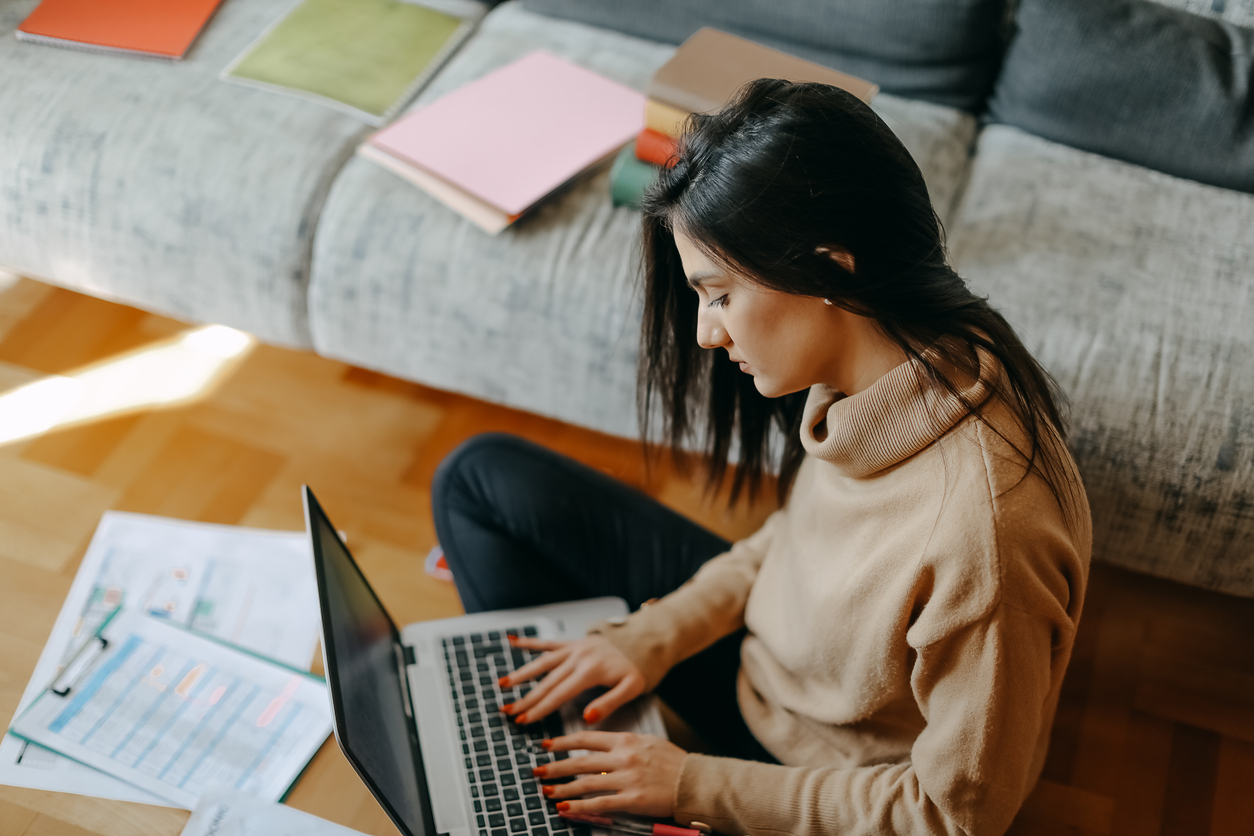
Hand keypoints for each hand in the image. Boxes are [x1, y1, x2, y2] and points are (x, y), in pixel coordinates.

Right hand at [500, 635, 645, 724]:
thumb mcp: (632, 688)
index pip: (559, 694)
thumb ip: (609, 703)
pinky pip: (548, 642)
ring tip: (503, 685)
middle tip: (508, 711)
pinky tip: (513, 641)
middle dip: (526, 698)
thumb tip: (587, 717)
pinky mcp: (573, 642)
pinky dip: (530, 642)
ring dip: (522, 673)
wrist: (643, 640)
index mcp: (590, 671)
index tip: (524, 719)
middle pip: (546, 681)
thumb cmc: (638, 666)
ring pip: (542, 662)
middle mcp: (578, 657)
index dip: (540, 708)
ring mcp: (573, 648)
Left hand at [535, 731, 686, 816]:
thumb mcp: (647, 743)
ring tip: (547, 791)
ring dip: (562, 788)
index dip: (563, 742)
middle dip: (555, 766)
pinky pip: (600, 804)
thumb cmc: (674, 763)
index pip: (586, 739)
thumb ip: (623, 745)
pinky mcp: (632, 800)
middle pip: (580, 761)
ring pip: (586, 783)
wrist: (694, 781)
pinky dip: (579, 807)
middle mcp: (623, 757)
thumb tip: (600, 750)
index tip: (547, 745)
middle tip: (538, 770)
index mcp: (626, 740)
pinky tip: (565, 808)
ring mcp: (627, 779)